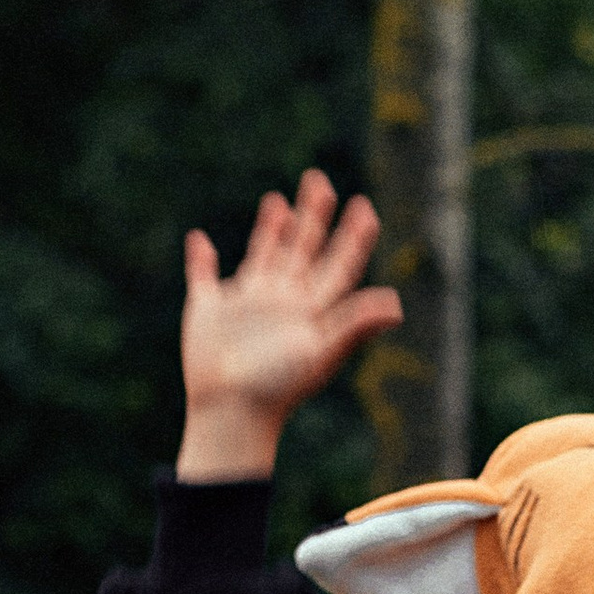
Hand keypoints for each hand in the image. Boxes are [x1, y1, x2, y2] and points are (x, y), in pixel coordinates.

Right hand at [175, 168, 402, 479]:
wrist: (232, 412)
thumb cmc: (278, 387)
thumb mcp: (321, 350)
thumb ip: (354, 324)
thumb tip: (395, 304)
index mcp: (309, 308)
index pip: (338, 264)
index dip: (353, 237)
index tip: (365, 207)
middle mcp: (281, 301)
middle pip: (302, 248)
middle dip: (312, 216)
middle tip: (320, 181)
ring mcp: (245, 305)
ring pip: (262, 255)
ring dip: (270, 229)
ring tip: (278, 201)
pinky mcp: (209, 310)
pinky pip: (203, 277)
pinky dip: (200, 259)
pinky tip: (199, 240)